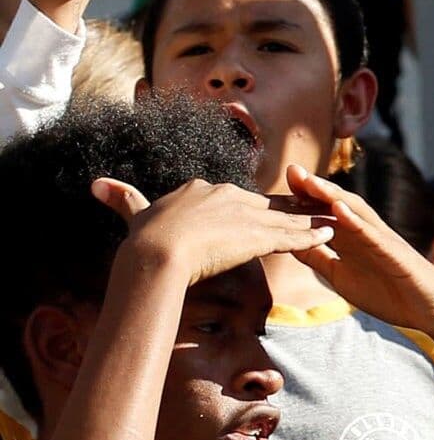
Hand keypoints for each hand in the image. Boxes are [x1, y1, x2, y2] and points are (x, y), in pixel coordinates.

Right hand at [99, 176, 329, 286]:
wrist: (155, 256)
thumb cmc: (143, 241)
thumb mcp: (135, 216)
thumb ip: (123, 199)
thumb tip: (96, 184)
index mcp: (202, 190)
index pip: (232, 199)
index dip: (247, 207)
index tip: (260, 211)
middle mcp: (227, 196)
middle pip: (263, 204)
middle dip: (288, 209)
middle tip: (310, 210)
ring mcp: (245, 214)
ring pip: (282, 218)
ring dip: (307, 220)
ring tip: (331, 220)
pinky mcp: (259, 234)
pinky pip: (291, 234)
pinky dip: (310, 235)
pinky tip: (328, 234)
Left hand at [283, 164, 433, 335]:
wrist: (428, 309)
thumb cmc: (388, 293)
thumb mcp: (341, 276)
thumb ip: (319, 258)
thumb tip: (289, 244)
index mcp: (353, 240)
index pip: (325, 213)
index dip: (304, 198)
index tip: (282, 182)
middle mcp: (367, 233)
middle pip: (338, 204)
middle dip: (315, 188)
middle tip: (292, 170)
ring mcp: (381, 239)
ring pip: (355, 212)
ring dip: (332, 195)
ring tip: (310, 182)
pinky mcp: (392, 252)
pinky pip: (371, 233)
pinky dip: (354, 219)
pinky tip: (338, 208)